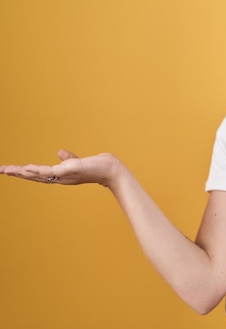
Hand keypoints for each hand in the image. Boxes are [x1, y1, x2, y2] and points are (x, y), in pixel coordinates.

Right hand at [0, 149, 121, 187]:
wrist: (110, 170)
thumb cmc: (96, 167)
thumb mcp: (78, 161)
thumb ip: (68, 158)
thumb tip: (59, 152)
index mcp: (59, 175)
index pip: (38, 174)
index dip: (23, 173)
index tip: (9, 170)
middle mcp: (59, 178)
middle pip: (33, 177)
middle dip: (16, 174)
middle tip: (0, 171)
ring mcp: (63, 176)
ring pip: (38, 175)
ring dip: (21, 172)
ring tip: (6, 170)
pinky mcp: (69, 171)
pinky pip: (50, 171)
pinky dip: (37, 170)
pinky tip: (26, 168)